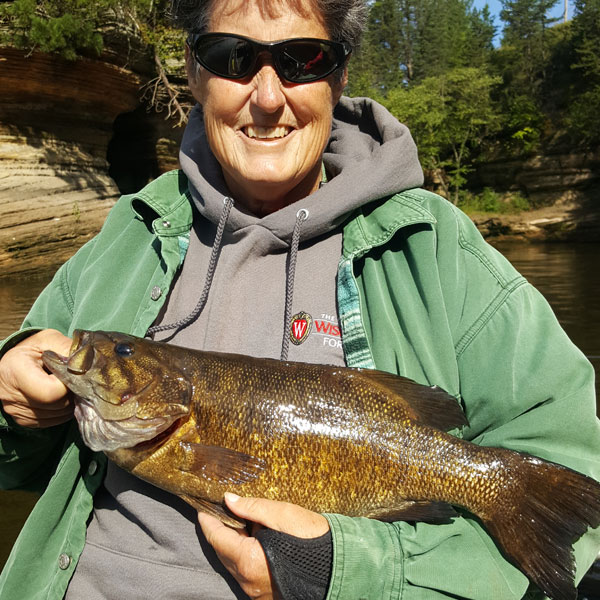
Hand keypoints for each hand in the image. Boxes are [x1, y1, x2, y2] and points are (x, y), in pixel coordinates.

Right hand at [0, 329, 73, 427]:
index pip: (51, 392)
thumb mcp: (49, 339)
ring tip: (68, 386)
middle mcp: (10, 395)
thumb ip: (67, 348)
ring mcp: (15, 410)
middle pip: (56, 405)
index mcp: (15, 371)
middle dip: (72, 392)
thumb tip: (87, 364)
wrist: (15, 362)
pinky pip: (52, 422)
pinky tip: (62, 396)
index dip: (69, 384)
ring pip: (57, 415)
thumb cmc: (34, 348)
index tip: (71, 372)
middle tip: (74, 379)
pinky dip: (63, 411)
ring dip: (70, 402)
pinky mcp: (23, 420)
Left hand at [198, 493, 329, 599]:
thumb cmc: (313, 538)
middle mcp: (249, 582)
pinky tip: (255, 539)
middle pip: (223, 553)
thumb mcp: (282, 514)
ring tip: (239, 521)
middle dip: (220, 530)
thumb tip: (229, 499)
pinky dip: (245, 555)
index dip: (208, 520)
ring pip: (235, 564)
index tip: (203, 506)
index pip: (217, 538)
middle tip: (221, 509)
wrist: (340, 565)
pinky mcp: (268, 594)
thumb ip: (252, 507)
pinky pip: (247, 573)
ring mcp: (257, 592)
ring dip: (233, 543)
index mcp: (249, 562)